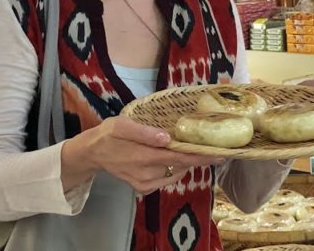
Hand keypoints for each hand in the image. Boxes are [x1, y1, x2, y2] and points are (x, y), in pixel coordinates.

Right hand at [62, 115, 223, 194]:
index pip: (180, 157)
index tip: (220, 153)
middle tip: (217, 149)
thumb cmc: (109, 134)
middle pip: (181, 166)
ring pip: (176, 173)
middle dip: (199, 158)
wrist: (93, 153)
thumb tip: (166, 138)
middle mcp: (146, 173)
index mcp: (143, 156)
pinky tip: (176, 158)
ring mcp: (145, 183)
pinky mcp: (144, 188)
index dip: (201, 156)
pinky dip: (175, 169)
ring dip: (188, 163)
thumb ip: (144, 132)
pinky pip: (167, 179)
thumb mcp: (122, 125)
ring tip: (196, 149)